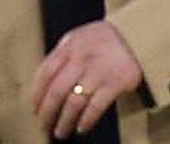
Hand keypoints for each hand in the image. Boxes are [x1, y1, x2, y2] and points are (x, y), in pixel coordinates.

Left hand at [31, 20, 142, 138]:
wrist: (135, 36)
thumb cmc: (103, 38)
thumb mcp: (77, 37)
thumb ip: (61, 54)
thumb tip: (44, 78)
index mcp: (68, 47)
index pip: (45, 73)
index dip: (36, 93)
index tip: (34, 108)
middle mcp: (80, 60)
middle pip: (57, 91)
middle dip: (47, 112)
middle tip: (44, 125)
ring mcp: (97, 72)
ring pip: (74, 102)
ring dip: (64, 121)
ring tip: (60, 132)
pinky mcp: (115, 84)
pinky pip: (96, 107)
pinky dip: (86, 120)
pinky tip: (81, 128)